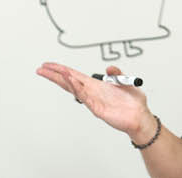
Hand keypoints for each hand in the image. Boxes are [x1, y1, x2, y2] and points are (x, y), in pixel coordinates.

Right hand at [36, 62, 152, 137]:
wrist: (141, 116)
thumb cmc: (133, 103)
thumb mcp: (125, 82)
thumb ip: (117, 73)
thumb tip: (109, 67)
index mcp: (96, 85)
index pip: (74, 75)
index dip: (61, 70)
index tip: (49, 65)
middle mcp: (92, 92)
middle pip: (69, 82)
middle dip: (55, 76)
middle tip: (41, 69)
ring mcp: (93, 101)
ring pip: (74, 89)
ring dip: (65, 80)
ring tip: (55, 72)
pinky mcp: (98, 108)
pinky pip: (85, 98)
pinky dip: (78, 89)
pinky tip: (72, 81)